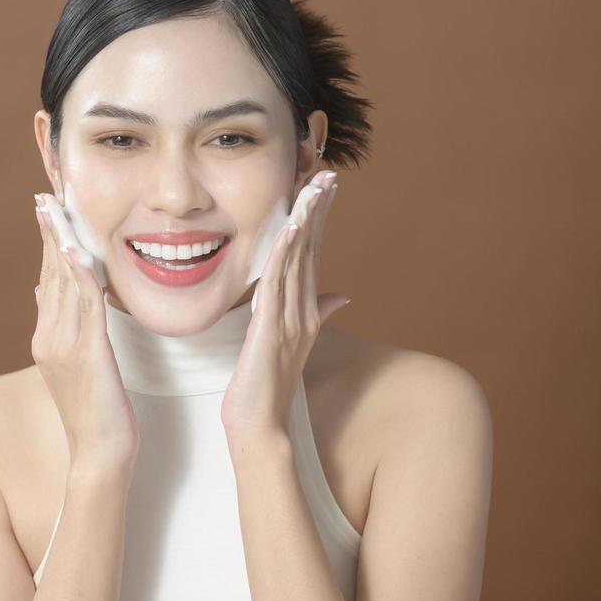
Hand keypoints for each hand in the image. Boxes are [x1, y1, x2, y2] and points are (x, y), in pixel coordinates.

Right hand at [32, 193, 138, 470]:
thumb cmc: (95, 411)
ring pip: (63, 283)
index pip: (46, 278)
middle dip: (48, 231)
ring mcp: (65, 344)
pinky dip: (81, 275)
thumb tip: (42, 289)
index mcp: (46, 337)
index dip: (46, 242)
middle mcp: (49, 336)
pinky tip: (78, 251)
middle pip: (49, 273)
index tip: (44, 210)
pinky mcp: (88, 352)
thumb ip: (59, 324)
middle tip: (45, 195)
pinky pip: (84, 306)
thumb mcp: (72, 362)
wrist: (100, 453)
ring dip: (60, 243)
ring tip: (55, 209)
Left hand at [220, 169, 350, 444]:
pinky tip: (290, 229)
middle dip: (320, 212)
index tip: (327, 188)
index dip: (320, 220)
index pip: (314, 254)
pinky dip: (285, 255)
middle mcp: (303, 311)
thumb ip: (314, 315)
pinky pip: (279, 285)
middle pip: (313, 251)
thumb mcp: (290, 344)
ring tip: (314, 189)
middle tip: (330, 175)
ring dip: (306, 223)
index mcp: (305, 311)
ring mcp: (290, 320)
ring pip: (299, 261)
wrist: (259, 425)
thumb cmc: (266, 386)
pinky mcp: (271, 330)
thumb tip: (341, 297)